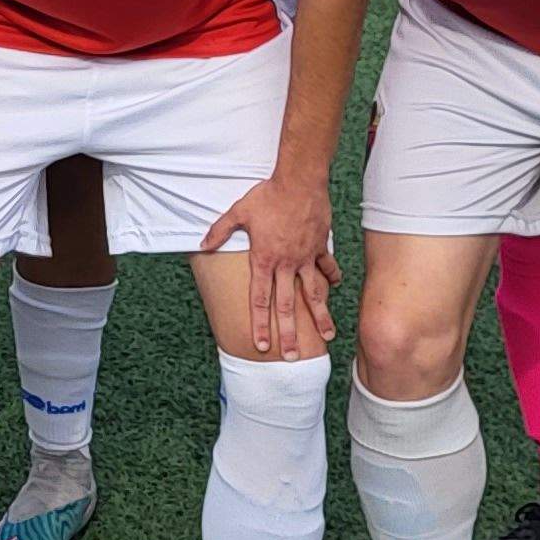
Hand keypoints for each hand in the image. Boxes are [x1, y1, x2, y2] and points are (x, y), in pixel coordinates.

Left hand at [206, 167, 340, 360]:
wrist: (299, 181)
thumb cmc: (267, 196)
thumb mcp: (238, 212)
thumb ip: (220, 231)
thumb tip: (202, 244)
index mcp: (264, 260)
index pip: (260, 300)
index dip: (259, 325)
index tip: (261, 345)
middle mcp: (286, 265)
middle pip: (286, 306)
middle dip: (289, 335)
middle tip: (292, 358)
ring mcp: (306, 258)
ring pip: (313, 294)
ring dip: (321, 316)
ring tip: (329, 336)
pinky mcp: (320, 247)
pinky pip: (328, 267)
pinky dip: (332, 277)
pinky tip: (336, 288)